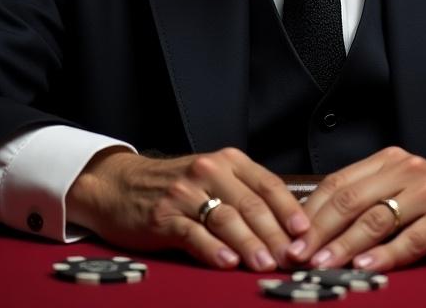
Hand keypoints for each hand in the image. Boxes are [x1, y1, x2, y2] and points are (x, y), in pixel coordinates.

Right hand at [66, 147, 310, 270]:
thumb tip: (286, 227)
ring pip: (226, 218)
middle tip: (292, 259)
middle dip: (275, 235)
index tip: (306, 235)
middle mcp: (209, 171)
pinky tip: (227, 264)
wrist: (119, 184)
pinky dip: (213, 250)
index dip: (290, 211)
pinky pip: (193, 233)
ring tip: (266, 264)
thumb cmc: (175, 185)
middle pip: (251, 204)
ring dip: (250, 244)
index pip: (268, 184)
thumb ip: (244, 194)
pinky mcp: (163, 216)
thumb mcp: (213, 178)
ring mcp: (185, 193)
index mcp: (228, 161)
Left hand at [288, 148, 425, 271]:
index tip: (288, 237)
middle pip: (351, 200)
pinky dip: (385, 256)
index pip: (339, 183)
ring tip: (321, 264)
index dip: (311, 211)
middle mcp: (406, 171)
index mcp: (388, 161)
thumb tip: (317, 223)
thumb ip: (368, 197)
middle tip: (296, 255)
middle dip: (319, 230)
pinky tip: (365, 268)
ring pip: (376, 219)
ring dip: (344, 246)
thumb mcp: (404, 185)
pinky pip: (410, 239)